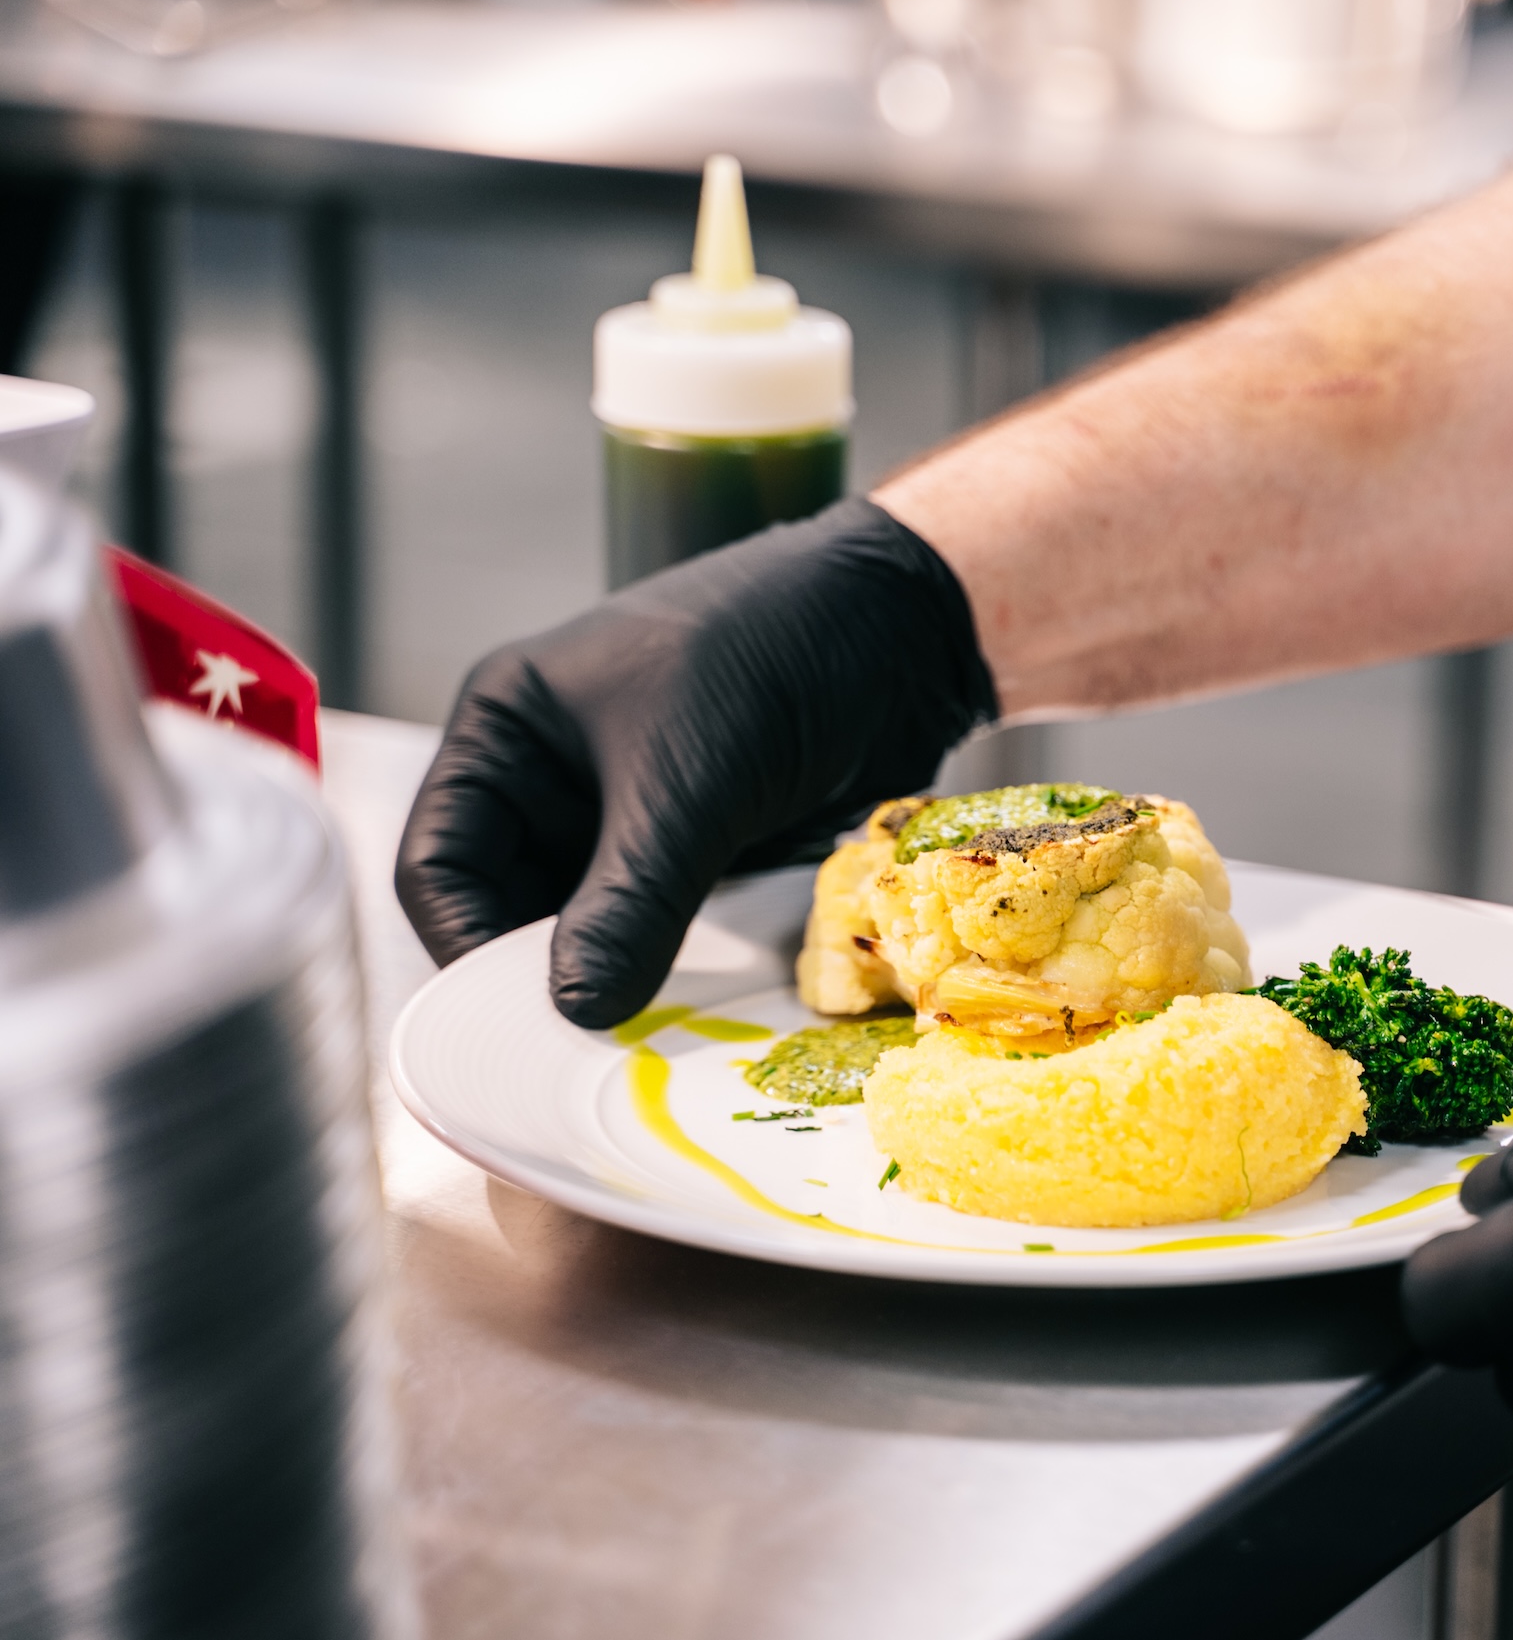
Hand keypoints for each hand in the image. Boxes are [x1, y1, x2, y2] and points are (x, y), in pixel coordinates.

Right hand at [394, 501, 994, 1028]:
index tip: (512, 1019)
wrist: (910, 624)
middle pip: (508, 907)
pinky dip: (670, 965)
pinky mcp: (701, 844)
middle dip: (537, 974)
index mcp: (510, 729)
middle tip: (578, 1050)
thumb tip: (578, 1009)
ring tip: (634, 1041)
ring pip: (589, 924)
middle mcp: (556, 775)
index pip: (439, 864)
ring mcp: (631, 812)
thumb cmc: (777, 653)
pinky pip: (661, 923)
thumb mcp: (688, 780)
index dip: (463, 944)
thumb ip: (629, 899)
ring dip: (610, 977)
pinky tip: (688, 1012)